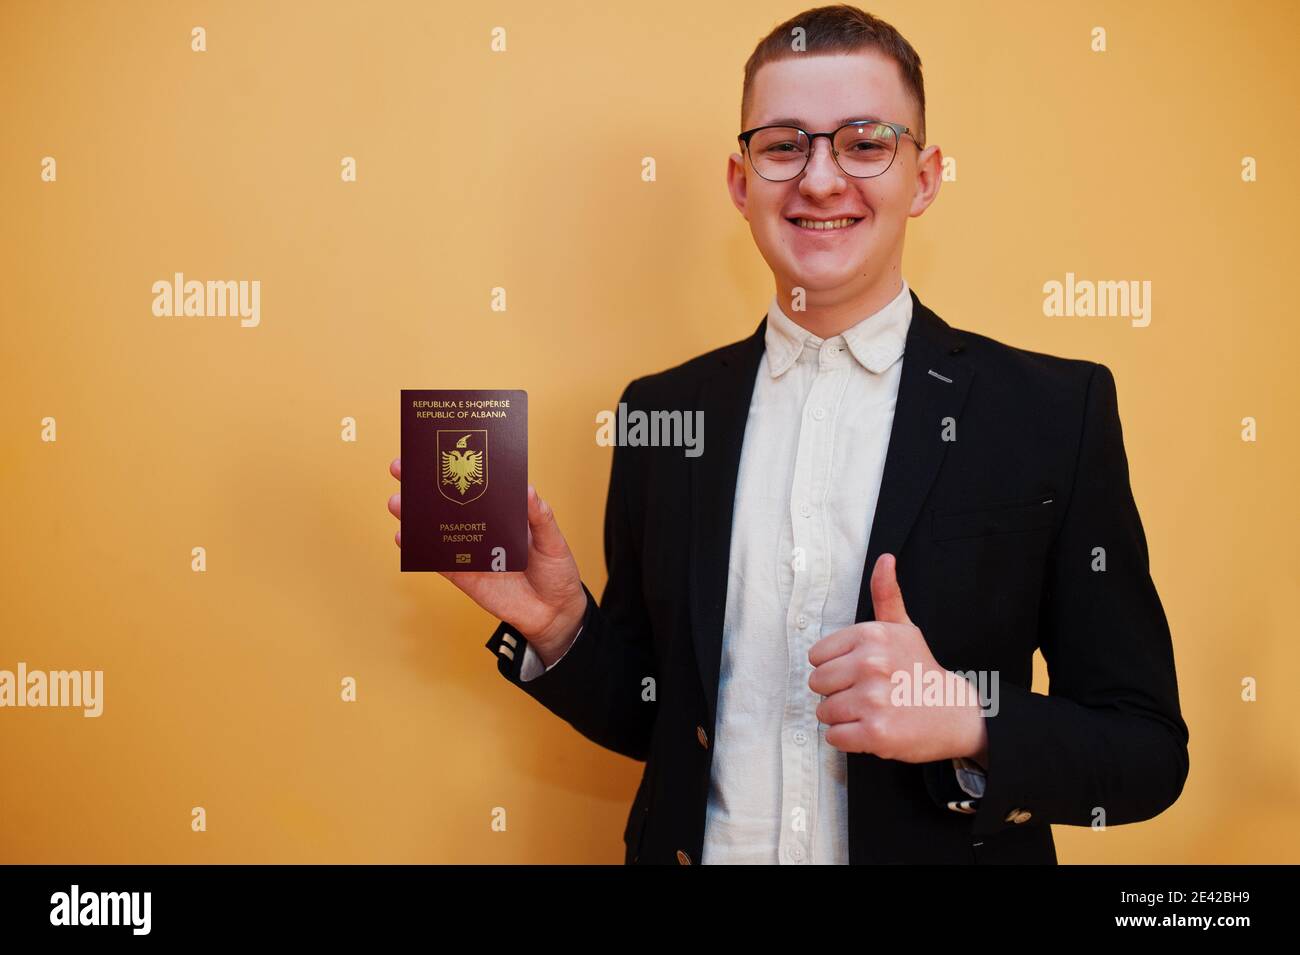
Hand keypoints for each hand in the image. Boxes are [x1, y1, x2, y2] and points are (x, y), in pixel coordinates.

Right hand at [388, 457, 586, 664]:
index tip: (435, 451)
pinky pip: (439, 561)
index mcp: (504, 514)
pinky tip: (404, 537)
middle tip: (401, 468)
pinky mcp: (465, 577)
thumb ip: (540, 517)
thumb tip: (527, 489)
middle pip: (448, 504)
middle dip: (423, 486)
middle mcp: (483, 529)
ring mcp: (471, 552)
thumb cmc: (556, 571)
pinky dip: (421, 550)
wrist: (555, 613)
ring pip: (437, 530)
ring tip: (398, 502)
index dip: (455, 468)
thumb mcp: (553, 540)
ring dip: (415, 516)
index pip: (476, 485)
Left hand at [807, 553, 988, 764]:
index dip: (835, 667)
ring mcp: (873, 699)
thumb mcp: (903, 628)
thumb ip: (886, 595)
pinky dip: (848, 738)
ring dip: (843, 716)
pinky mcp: (875, 733)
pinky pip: (834, 736)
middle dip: (836, 692)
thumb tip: (885, 558)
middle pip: (817, 683)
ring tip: (871, 711)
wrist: (955, 713)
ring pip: (824, 711)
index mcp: (871, 635)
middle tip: (866, 693)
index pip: (817, 656)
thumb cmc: (920, 669)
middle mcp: (870, 663)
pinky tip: (871, 729)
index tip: (860, 671)